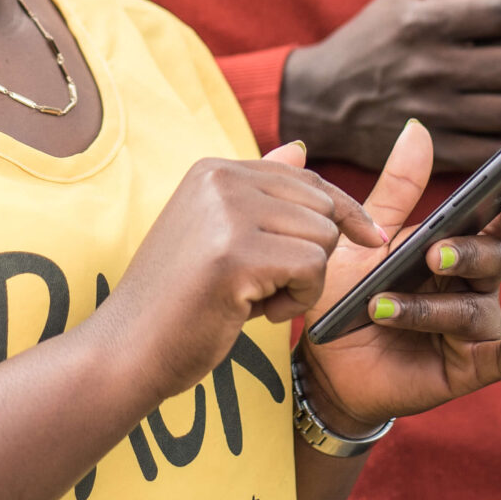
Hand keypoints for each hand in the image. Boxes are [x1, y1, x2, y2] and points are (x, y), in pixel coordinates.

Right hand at [97, 151, 384, 402]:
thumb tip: (301, 149)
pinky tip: (254, 313)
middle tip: (264, 288)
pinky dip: (296, 301)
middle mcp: (220, 180)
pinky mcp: (236, 255)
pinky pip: (311, 269)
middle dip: (311, 256)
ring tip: (253, 300)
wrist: (127, 350)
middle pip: (322, 209)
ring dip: (302, 283)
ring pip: (322, 239)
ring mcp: (226, 214)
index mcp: (213, 169)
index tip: (372, 239)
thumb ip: (259, 192)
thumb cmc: (176, 300)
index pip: (307, 178)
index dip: (344, 212)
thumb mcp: (216, 234)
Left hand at [297, 121, 500, 432]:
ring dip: (431, 307)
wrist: (322, 358)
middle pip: (492, 259)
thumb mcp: (368, 235)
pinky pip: (500, 360)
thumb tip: (418, 128)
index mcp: (457, 243)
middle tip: (433, 252)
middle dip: (467, 253)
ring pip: (475, 309)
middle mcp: (474, 282)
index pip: (499, 219)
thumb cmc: (348, 291)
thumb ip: (398, 187)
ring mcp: (472, 327)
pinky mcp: (465, 368)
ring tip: (380, 306)